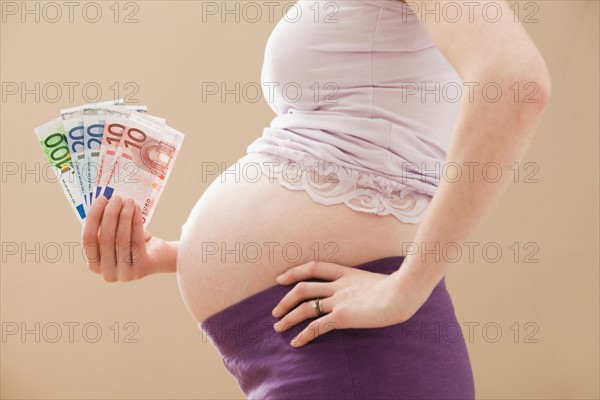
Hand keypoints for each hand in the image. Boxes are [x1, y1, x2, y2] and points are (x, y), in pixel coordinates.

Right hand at [81, 195, 177, 281]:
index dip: (93, 217)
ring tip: (129, 201)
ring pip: (121, 239)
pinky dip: (136, 222)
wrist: (160, 257)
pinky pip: (136, 241)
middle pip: (104, 238)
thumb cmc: (133, 243)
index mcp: (94, 266)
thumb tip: (102, 201)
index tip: (100, 199)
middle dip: (110, 214)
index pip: (87, 239)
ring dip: (125, 216)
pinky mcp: (141, 269)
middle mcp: (107, 274)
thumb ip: (105, 225)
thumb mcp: (115, 237)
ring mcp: (124, 274)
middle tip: (117, 198)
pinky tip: (137, 209)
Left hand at [271, 261, 431, 346]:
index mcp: (347, 273)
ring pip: (305, 307)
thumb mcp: (380, 280)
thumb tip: (370, 293)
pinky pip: (316, 327)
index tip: (281, 278)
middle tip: (275, 310)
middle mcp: (339, 285)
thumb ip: (368, 285)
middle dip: (286, 299)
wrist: (403, 293)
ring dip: (288, 317)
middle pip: (303, 287)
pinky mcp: (342, 316)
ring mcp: (339, 300)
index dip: (295, 271)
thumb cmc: (400, 288)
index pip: (314, 267)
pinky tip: (296, 342)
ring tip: (278, 327)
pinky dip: (303, 335)